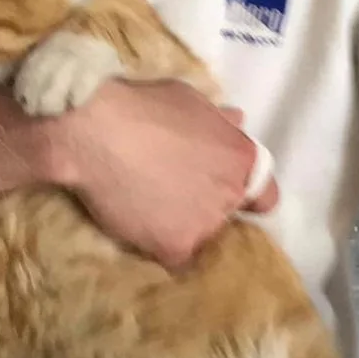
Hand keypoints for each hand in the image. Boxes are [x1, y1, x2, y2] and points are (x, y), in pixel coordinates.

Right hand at [35, 79, 277, 265]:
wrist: (94, 132)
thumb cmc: (141, 106)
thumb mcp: (189, 100)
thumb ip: (217, 120)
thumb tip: (236, 122)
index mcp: (241, 159)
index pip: (265, 196)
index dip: (246, 196)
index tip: (222, 192)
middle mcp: (230, 195)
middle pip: (226, 215)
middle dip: (206, 206)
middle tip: (173, 193)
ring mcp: (203, 224)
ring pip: (200, 237)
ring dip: (182, 228)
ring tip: (149, 209)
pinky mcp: (173, 247)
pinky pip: (174, 258)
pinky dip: (159, 247)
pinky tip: (140, 230)